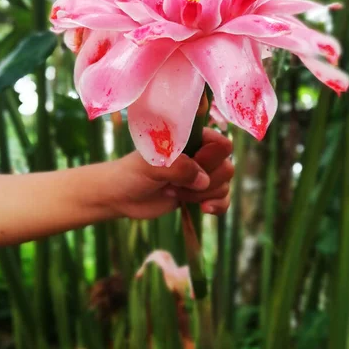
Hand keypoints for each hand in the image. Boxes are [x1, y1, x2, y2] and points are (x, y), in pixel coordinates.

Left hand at [110, 128, 233, 219]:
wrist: (122, 196)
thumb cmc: (133, 173)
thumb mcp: (152, 165)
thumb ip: (179, 168)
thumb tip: (203, 180)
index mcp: (193, 139)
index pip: (221, 144)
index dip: (211, 158)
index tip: (191, 164)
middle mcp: (201, 156)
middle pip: (226, 168)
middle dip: (204, 182)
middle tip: (175, 183)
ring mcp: (202, 176)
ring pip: (224, 186)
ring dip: (200, 195)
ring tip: (173, 192)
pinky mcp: (200, 195)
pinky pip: (223, 201)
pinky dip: (217, 206)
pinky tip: (202, 209)